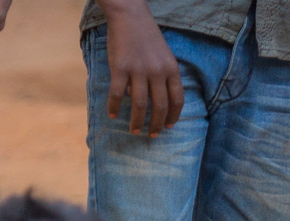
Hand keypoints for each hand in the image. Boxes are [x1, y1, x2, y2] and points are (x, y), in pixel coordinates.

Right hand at [103, 4, 183, 136]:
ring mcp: (139, 70)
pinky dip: (114, 107)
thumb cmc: (147, 36)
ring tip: (135, 131)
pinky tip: (112, 115)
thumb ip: (163, 77)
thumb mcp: (163, 56)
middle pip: (160, 107)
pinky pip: (118, 94)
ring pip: (140, 105)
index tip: (170, 127)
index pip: (177, 100)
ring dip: (138, 121)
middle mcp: (158, 72)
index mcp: (172, 69)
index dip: (174, 116)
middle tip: (152, 136)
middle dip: (157, 125)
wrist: (129, 15)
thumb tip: (150, 100)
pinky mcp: (120, 68)